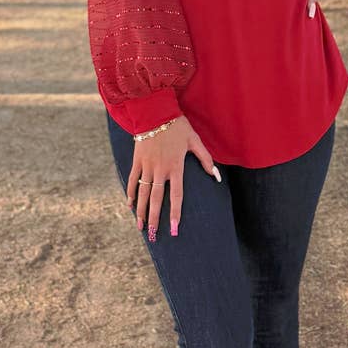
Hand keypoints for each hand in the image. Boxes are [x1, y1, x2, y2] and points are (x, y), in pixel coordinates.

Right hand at [127, 115, 219, 240]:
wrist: (154, 111)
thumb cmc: (177, 126)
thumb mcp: (195, 141)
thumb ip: (205, 159)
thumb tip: (216, 176)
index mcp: (175, 167)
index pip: (176, 196)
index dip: (175, 214)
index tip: (175, 229)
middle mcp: (160, 169)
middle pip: (157, 199)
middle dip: (155, 219)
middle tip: (154, 235)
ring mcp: (147, 166)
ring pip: (143, 193)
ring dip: (141, 211)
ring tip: (141, 227)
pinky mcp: (137, 160)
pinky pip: (133, 180)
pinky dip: (132, 193)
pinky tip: (131, 206)